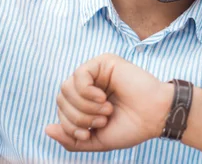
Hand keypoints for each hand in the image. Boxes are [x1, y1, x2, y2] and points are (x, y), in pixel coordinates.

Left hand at [45, 53, 173, 151]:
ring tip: (106, 110)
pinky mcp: (105, 62)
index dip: (68, 125)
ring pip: (67, 87)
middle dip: (77, 116)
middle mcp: (89, 85)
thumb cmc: (130, 127)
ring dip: (84, 106)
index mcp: (86, 101)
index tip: (88, 134)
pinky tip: (103, 98)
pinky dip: (86, 91)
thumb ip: (71, 139)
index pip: (61, 109)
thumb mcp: (95, 140)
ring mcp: (96, 72)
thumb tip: (46, 129)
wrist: (155, 117)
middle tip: (102, 120)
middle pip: (61, 98)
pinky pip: (80, 75)